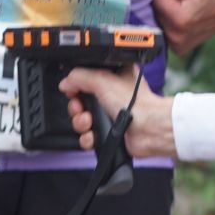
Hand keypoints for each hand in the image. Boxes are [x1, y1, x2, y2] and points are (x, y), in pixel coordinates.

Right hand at [59, 66, 174, 160]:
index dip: (76, 86)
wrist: (148, 129)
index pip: (85, 80)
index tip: (73, 90)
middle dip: (76, 107)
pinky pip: (88, 137)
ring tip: (88, 121)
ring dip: (81, 122)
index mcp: (112, 78)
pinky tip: (93, 134)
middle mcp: (110, 96)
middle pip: (80, 102)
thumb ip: (78, 77)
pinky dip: (88, 137)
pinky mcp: (108, 133)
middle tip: (80, 107)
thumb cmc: (136, 103)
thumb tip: (65, 82)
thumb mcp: (101, 79)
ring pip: (82, 120)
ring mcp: (109, 116)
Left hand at [153, 0, 214, 55]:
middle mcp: (178, 37)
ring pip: (157, 23)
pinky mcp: (179, 49)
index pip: (154, 0)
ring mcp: (178, 45)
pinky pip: (164, 32)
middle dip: (159, 2)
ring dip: (162, 13)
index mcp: (181, 20)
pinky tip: (177, 15)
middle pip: (154, 13)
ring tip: (178, 5)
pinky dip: (167, 23)